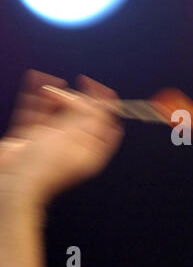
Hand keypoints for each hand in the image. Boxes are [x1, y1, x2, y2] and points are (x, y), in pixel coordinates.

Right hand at [0, 70, 123, 207]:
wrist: (12, 184)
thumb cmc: (44, 167)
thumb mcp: (73, 137)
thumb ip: (88, 117)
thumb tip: (104, 103)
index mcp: (92, 151)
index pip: (105, 124)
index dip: (105, 105)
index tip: (101, 89)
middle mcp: (74, 146)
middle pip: (82, 115)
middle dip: (76, 100)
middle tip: (68, 95)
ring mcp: (52, 142)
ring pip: (58, 112)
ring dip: (56, 96)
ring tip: (52, 87)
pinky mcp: (31, 138)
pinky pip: (36, 113)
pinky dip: (37, 98)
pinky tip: (38, 82)